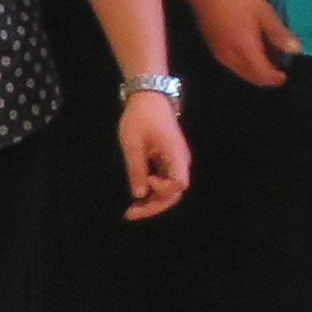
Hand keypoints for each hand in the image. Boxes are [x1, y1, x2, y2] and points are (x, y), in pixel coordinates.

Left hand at [116, 93, 191, 220]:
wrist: (150, 96)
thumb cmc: (141, 116)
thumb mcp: (133, 143)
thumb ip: (136, 169)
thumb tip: (139, 195)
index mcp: (175, 154)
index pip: (179, 184)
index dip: (162, 189)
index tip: (146, 180)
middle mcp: (180, 161)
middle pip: (175, 193)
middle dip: (154, 206)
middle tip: (130, 214)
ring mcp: (176, 161)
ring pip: (170, 190)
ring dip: (153, 202)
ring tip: (132, 210)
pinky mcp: (170, 161)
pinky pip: (165, 182)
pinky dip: (153, 193)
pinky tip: (138, 198)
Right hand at [188, 0, 298, 86]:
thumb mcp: (263, 12)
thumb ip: (278, 33)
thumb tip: (296, 50)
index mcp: (245, 48)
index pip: (262, 74)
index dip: (275, 79)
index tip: (285, 75)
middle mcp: (231, 57)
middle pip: (251, 77)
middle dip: (266, 78)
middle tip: (278, 69)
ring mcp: (220, 55)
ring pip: (241, 73)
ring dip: (255, 72)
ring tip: (267, 59)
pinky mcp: (214, 50)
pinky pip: (233, 66)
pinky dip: (245, 66)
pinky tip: (252, 53)